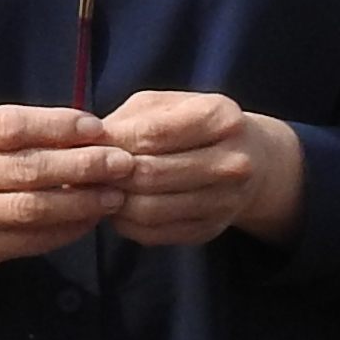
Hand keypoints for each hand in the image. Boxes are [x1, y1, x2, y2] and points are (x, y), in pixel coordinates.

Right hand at [0, 103, 129, 267]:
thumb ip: (25, 128)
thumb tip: (93, 132)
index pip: (11, 126)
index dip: (58, 126)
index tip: (98, 128)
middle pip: (25, 169)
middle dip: (82, 166)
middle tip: (122, 164)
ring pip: (28, 209)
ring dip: (79, 202)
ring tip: (114, 195)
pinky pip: (27, 241)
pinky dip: (65, 230)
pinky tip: (90, 219)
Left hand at [101, 87, 306, 246]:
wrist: (252, 159)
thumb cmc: (196, 125)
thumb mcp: (168, 105)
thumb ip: (129, 121)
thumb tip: (86, 146)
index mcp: (223, 118)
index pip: (152, 133)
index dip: (112, 141)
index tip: (88, 144)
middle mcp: (233, 162)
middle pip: (150, 174)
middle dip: (109, 174)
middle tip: (87, 171)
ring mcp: (226, 200)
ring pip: (149, 209)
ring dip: (113, 202)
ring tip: (100, 188)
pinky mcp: (210, 229)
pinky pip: (153, 233)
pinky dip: (125, 223)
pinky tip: (119, 207)